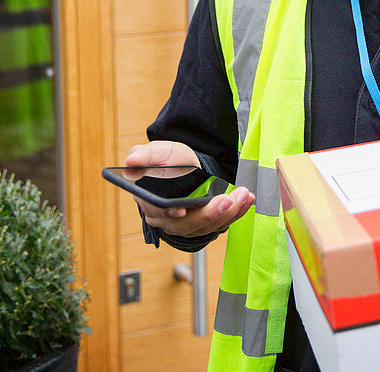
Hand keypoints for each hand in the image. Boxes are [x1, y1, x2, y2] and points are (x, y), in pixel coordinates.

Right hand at [125, 140, 253, 237]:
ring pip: (207, 226)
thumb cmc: (169, 160)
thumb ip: (145, 156)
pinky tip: (247, 200)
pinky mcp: (206, 224)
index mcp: (151, 203)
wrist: (187, 165)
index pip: (158, 213)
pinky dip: (237, 212)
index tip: (183, 210)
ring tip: (243, 195)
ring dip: (229, 212)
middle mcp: (168, 220)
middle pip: (187, 225)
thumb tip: (131, 162)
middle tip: (228, 199)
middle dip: (210, 213)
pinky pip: (222, 223)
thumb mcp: (158, 152)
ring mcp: (188, 225)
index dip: (170, 214)